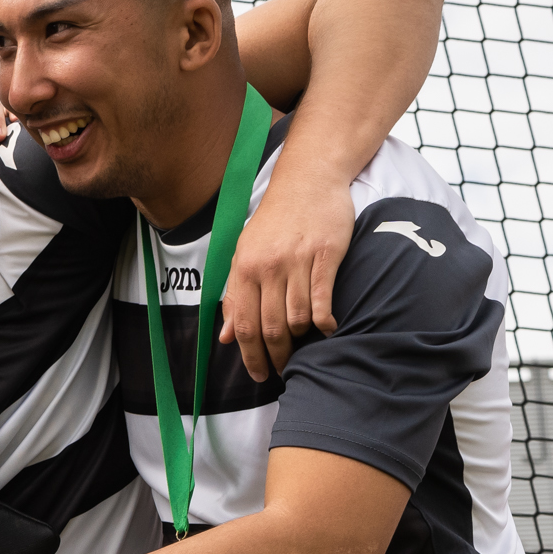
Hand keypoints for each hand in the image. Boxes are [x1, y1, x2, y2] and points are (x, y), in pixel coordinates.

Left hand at [219, 162, 354, 381]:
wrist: (308, 179)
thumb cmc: (275, 220)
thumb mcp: (245, 253)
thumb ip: (235, 295)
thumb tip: (226, 337)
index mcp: (244, 268)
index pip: (243, 324)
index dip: (250, 356)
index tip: (259, 374)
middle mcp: (268, 266)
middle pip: (270, 326)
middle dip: (276, 356)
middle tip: (283, 370)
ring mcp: (298, 260)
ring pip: (297, 317)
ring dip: (301, 340)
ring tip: (304, 350)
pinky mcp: (326, 254)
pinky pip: (323, 298)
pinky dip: (324, 321)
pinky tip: (326, 329)